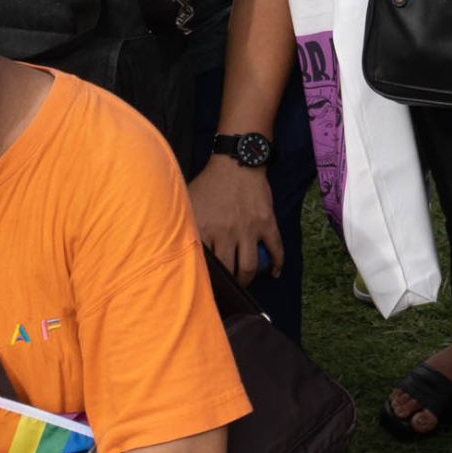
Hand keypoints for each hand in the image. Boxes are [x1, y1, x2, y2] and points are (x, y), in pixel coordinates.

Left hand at [188, 158, 283, 282]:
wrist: (236, 163)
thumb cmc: (209, 184)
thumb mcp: (189, 203)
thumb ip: (184, 226)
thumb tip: (173, 248)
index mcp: (204, 228)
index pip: (204, 263)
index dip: (205, 280)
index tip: (204, 289)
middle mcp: (226, 232)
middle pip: (228, 271)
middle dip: (228, 285)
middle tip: (226, 289)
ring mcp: (249, 228)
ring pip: (249, 266)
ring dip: (247, 279)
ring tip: (244, 283)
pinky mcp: (267, 222)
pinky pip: (276, 248)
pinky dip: (277, 263)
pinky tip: (274, 273)